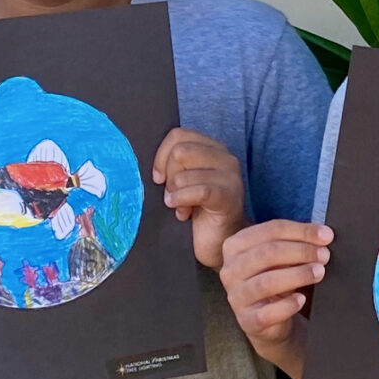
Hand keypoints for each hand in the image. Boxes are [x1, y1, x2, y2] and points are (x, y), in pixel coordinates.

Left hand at [153, 129, 245, 268]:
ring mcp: (231, 177)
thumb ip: (173, 163)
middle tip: (173, 195)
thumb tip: (146, 161)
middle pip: (180, 152)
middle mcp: (226, 158)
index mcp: (213, 148)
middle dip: (169, 176)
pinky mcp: (230, 197)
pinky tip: (183, 213)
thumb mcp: (182, 180)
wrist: (218, 243)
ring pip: (185, 174)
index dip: (161, 156)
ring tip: (183, 209)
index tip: (158, 178)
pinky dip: (183, 201)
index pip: (178, 135)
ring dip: (176, 195)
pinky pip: (198, 191)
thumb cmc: (197, 211)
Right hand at [219, 220, 332, 360]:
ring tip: (319, 273)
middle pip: (267, 253)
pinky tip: (301, 300)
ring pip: (266, 282)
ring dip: (298, 275)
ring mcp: (236, 296)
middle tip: (324, 255)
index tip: (326, 236)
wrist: (269, 319)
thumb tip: (324, 235)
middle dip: (301, 252)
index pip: (270, 230)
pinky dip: (287, 305)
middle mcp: (231, 270)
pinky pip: (267, 312)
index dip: (301, 231)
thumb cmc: (276, 278)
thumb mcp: (282, 256)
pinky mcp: (247, 320)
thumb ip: (297, 242)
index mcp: (236, 246)